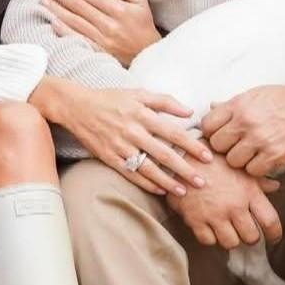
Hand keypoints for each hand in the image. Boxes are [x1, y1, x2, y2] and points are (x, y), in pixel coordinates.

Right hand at [30, 76, 212, 195]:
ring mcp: (120, 146)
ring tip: (184, 192)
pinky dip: (146, 183)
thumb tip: (189, 112)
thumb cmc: (111, 98)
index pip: (173, 132)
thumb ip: (165, 101)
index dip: (192, 145)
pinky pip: (131, 174)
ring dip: (168, 181)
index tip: (208, 156)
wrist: (77, 106)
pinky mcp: (109, 157)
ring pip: (148, 168)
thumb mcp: (138, 93)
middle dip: (185, 169)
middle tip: (202, 182)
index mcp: (142, 113)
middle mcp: (132, 131)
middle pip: (164, 154)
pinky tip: (160, 190)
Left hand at [41, 0, 160, 65]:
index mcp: (118, 9)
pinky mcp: (98, 52)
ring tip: (43, 0)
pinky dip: (64, 31)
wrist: (148, 53)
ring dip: (57, 10)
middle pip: (78, 6)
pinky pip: (78, 40)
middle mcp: (109, 24)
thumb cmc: (142, 22)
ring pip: (74, 21)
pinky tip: (52, 22)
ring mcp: (102, 40)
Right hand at [166, 154, 281, 249]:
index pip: (270, 222)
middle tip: (245, 231)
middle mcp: (234, 205)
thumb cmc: (213, 158)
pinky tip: (210, 227)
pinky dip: (210, 237)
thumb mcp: (239, 166)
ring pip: (230, 243)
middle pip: (251, 237)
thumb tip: (275, 186)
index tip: (273, 238)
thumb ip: (258, 180)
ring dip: (230, 238)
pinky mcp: (195, 219)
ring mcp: (214, 214)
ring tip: (228, 229)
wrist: (181, 155)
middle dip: (250, 236)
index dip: (275, 234)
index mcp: (248, 191)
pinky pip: (208, 241)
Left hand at [201, 83, 284, 176]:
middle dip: (224, 148)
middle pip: (217, 145)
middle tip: (235, 146)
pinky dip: (257, 168)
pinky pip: (253, 171)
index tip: (218, 135)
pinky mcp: (275, 154)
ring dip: (241, 160)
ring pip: (233, 161)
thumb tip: (211, 107)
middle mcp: (246, 122)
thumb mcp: (254, 95)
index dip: (210, 132)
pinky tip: (264, 158)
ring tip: (251, 152)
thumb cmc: (283, 100)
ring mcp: (260, 139)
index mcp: (238, 105)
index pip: (207, 125)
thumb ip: (231, 105)